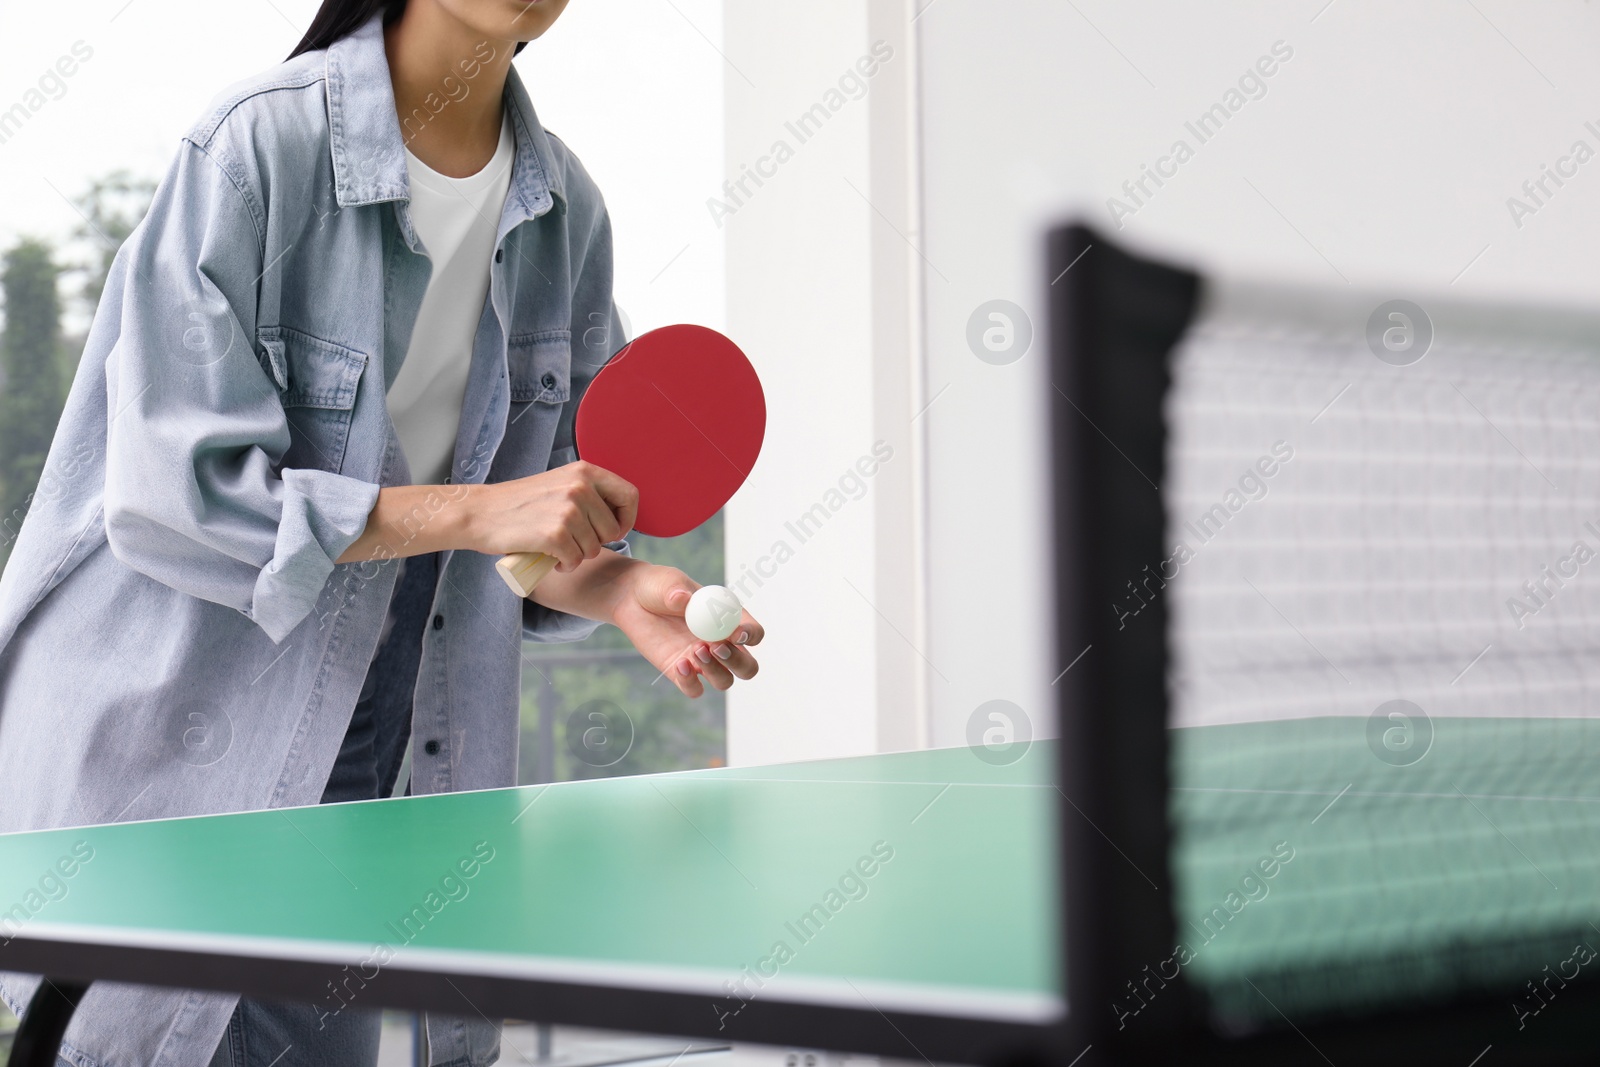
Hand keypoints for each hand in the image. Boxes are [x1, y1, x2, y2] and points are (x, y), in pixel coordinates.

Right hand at [469, 461, 637, 572]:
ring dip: (578, 556)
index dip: (626, 519)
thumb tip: (619, 516)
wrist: (480, 512)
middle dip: (596, 543)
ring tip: (556, 548)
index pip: (630, 495)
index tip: (613, 531)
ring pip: (594, 548)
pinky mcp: (555, 534)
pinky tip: (551, 559)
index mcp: (584, 471)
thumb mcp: (559, 483)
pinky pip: (576, 560)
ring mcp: (568, 510)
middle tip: (573, 542)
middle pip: (612, 529)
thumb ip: (587, 492)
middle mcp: (579, 487)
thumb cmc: (519, 503)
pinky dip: (565, 565)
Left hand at [611, 564, 762, 697]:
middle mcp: (721, 644)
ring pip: (724, 681)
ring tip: (694, 649)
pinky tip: (679, 664)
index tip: (737, 633)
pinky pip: (695, 689)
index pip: (754, 633)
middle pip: (747, 666)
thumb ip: (677, 590)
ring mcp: (703, 661)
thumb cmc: (659, 586)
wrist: (632, 600)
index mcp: (729, 619)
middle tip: (716, 647)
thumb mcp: (668, 582)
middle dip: (737, 661)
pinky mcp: (681, 673)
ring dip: (715, 670)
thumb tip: (682, 598)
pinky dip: (690, 682)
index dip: (751, 635)